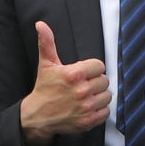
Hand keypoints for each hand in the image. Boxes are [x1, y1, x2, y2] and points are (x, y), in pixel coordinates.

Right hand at [19, 21, 109, 145]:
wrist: (37, 116)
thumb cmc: (44, 88)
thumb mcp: (46, 64)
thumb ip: (47, 42)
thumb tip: (41, 25)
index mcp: (74, 74)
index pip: (100, 66)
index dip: (92, 69)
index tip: (84, 73)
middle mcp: (81, 90)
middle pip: (104, 81)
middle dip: (95, 82)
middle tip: (84, 85)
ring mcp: (86, 107)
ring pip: (107, 96)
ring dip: (99, 96)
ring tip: (87, 96)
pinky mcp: (88, 121)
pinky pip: (106, 112)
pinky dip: (100, 110)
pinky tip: (88, 107)